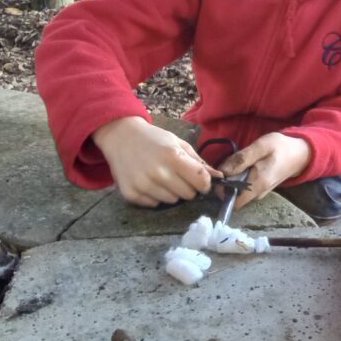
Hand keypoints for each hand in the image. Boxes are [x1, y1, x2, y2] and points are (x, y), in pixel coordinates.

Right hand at [92, 116, 217, 206]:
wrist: (120, 136)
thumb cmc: (153, 139)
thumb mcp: (178, 143)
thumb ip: (199, 162)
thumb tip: (219, 176)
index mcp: (173, 157)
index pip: (201, 181)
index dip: (205, 183)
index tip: (201, 180)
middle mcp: (158, 173)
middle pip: (188, 194)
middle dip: (188, 187)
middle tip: (178, 176)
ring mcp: (143, 185)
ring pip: (172, 201)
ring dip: (172, 192)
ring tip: (162, 177)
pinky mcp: (131, 194)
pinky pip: (154, 204)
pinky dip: (156, 196)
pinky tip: (149, 181)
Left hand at [218, 133, 310, 208]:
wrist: (301, 153)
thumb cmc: (281, 147)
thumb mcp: (262, 146)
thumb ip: (242, 159)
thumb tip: (223, 171)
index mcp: (258, 184)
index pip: (233, 202)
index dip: (222, 191)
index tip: (220, 174)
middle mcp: (259, 193)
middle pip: (234, 196)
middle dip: (226, 183)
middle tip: (227, 164)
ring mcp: (261, 192)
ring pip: (239, 191)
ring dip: (233, 180)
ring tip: (236, 163)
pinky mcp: (261, 188)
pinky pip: (245, 187)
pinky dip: (240, 178)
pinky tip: (244, 166)